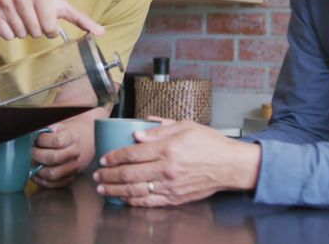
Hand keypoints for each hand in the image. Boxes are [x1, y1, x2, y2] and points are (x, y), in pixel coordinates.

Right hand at [0, 0, 103, 38]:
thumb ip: (80, 19)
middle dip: (36, 29)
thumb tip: (101, 32)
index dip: (49, 28)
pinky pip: (6, 35)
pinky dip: (9, 32)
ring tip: (21, 16)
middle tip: (32, 16)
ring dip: (23, 30)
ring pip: (20, 34)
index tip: (46, 18)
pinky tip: (10, 19)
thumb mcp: (60, 4)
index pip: (49, 28)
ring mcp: (5, 2)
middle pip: (34, 32)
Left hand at [31, 123, 83, 187]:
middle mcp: (75, 152)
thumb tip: (31, 134)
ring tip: (31, 163)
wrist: (71, 145)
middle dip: (36, 155)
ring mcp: (73, 167)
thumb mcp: (52, 127)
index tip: (35, 139)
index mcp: (72, 137)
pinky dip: (40, 180)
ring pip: (52, 173)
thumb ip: (43, 130)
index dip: (41, 141)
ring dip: (37, 169)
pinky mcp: (68, 179)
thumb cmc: (58, 135)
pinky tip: (35, 172)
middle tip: (29, 152)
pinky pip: (51, 184)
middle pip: (53, 158)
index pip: (57, 141)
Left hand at [93, 119, 261, 206]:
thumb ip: (159, 129)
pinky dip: (133, 201)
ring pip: (136, 190)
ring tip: (103, 188)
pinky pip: (149, 202)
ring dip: (115, 190)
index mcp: (168, 149)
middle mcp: (167, 169)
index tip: (104, 158)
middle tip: (97, 175)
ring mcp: (171, 186)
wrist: (230, 166)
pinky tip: (123, 198)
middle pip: (129, 174)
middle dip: (109, 175)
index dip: (114, 156)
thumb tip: (136, 133)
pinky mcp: (176, 198)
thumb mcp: (185, 126)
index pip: (133, 153)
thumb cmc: (210, 143)